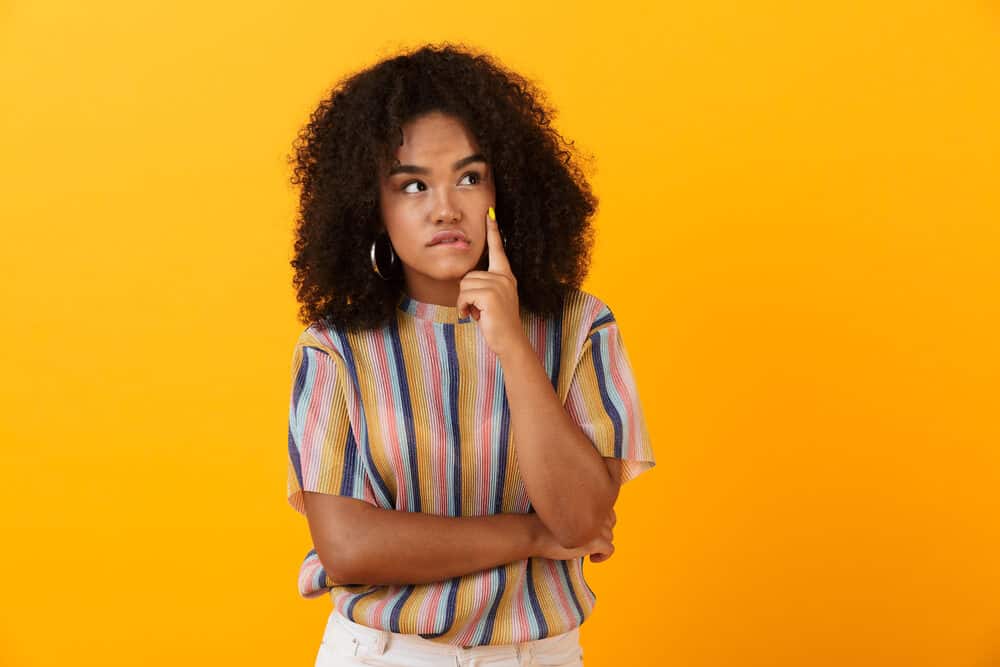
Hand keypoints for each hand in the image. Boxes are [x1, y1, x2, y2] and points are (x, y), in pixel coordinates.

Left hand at [457, 207, 525, 357]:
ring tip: (478, 313)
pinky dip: (463, 307)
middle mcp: (504, 277)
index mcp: (505, 276)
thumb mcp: (493, 300)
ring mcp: (499, 286)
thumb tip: (467, 282)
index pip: (498, 249)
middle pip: (469, 275)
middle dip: (467, 294)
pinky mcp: (491, 295)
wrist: (510, 341)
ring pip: (465, 284)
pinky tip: (473, 316)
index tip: (489, 212)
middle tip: (479, 309)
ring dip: (465, 302)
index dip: (493, 230)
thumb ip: (485, 286)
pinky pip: (464, 294)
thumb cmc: (498, 323)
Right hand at [530, 509, 615, 563]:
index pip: (608, 511)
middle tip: (587, 540)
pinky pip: (609, 550)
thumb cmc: (546, 523)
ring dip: (600, 545)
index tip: (589, 530)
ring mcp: (595, 526)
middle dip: (601, 533)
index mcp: (588, 500)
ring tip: (586, 550)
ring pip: (610, 537)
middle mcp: (595, 511)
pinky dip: (603, 556)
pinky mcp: (593, 541)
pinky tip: (591, 559)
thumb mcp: (566, 512)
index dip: (601, 521)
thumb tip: (598, 521)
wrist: (533, 533)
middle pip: (611, 524)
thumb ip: (581, 510)